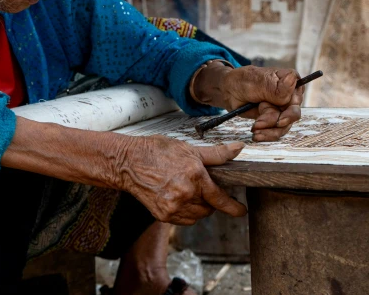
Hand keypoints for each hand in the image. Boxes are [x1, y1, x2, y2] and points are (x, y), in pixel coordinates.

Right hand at [115, 135, 247, 224]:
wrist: (128, 162)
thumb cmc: (157, 151)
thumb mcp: (188, 149)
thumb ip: (216, 154)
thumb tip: (238, 149)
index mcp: (194, 175)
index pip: (219, 197)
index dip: (233, 207)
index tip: (240, 211)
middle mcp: (185, 193)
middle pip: (209, 208)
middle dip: (210, 200)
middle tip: (201, 187)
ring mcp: (173, 207)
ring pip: (197, 216)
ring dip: (198, 207)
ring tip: (187, 190)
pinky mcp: (163, 215)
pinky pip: (184, 220)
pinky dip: (186, 212)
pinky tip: (178, 198)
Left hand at [193, 64, 301, 141]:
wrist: (228, 92)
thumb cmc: (242, 81)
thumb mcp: (256, 81)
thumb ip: (274, 86)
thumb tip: (293, 82)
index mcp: (288, 79)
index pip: (297, 91)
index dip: (291, 101)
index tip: (281, 105)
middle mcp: (288, 95)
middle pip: (293, 112)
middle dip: (281, 120)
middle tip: (270, 123)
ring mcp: (282, 109)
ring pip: (284, 125)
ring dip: (270, 129)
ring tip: (255, 129)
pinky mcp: (274, 120)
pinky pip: (276, 131)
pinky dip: (266, 134)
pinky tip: (256, 134)